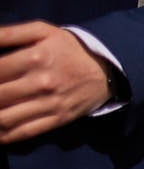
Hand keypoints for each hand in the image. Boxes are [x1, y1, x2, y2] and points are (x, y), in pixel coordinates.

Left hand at [0, 21, 112, 143]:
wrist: (108, 70)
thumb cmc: (70, 48)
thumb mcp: (42, 31)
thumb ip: (9, 33)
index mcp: (34, 58)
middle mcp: (40, 83)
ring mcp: (49, 104)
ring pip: (5, 118)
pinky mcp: (57, 119)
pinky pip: (24, 132)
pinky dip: (3, 137)